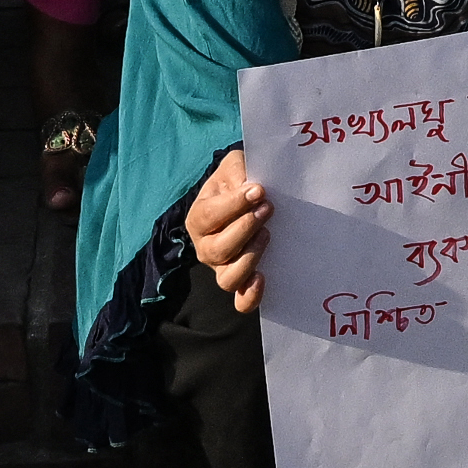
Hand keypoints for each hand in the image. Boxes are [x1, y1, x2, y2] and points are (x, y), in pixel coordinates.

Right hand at [186, 143, 265, 313]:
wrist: (252, 200)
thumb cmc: (239, 182)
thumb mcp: (235, 166)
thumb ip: (238, 169)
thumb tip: (250, 186)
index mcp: (199, 218)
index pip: (210, 215)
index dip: (234, 204)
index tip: (259, 190)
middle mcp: (206, 247)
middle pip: (218, 249)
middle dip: (244, 228)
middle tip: (267, 209)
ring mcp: (223, 268)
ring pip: (227, 278)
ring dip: (249, 258)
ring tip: (267, 235)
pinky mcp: (242, 282)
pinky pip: (241, 301)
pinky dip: (250, 296)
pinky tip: (262, 278)